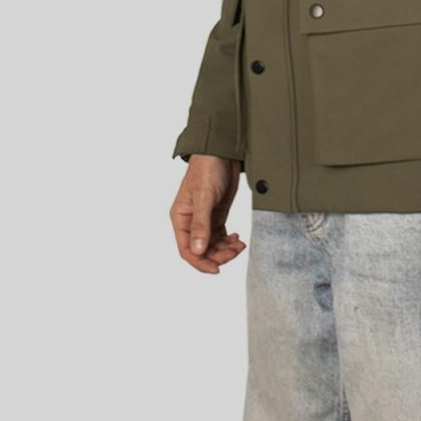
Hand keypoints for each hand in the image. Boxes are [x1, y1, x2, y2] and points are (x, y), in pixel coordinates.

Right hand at [170, 155, 246, 272]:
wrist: (222, 151)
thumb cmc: (207, 168)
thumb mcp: (204, 197)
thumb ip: (201, 224)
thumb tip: (199, 251)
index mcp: (181, 218)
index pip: (187, 249)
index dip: (200, 262)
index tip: (216, 269)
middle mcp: (191, 221)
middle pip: (202, 250)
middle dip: (218, 255)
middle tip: (235, 251)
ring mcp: (204, 218)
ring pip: (212, 245)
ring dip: (225, 249)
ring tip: (239, 244)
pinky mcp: (217, 214)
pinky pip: (220, 236)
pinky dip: (229, 241)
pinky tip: (237, 239)